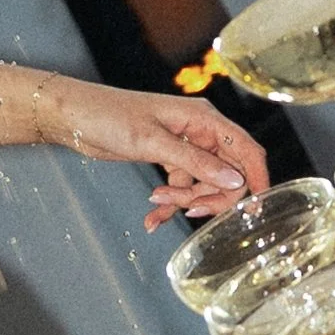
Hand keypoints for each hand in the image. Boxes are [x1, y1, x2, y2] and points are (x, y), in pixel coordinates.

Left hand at [29, 74, 268, 230]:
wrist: (75, 116)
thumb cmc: (111, 117)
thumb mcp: (154, 142)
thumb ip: (195, 163)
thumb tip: (234, 182)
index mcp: (204, 118)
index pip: (246, 149)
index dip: (257, 177)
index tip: (258, 206)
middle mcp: (200, 131)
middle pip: (227, 172)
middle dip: (210, 195)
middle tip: (186, 208)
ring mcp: (185, 145)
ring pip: (205, 183)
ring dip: (184, 200)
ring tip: (156, 206)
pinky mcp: (169, 157)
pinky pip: (182, 186)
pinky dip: (170, 203)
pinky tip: (152, 218)